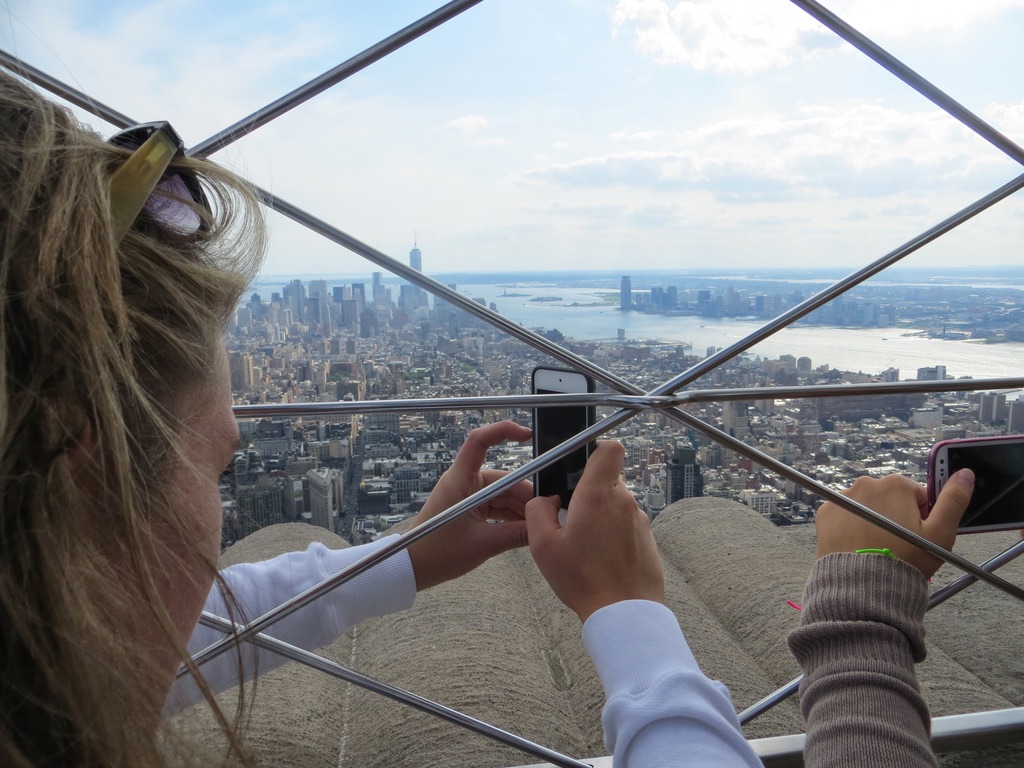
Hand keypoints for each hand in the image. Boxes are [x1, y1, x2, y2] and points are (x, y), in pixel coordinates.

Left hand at [407, 421, 533, 590]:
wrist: (415, 568)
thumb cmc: (438, 553)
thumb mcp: (483, 544)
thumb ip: (517, 534)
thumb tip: (543, 526)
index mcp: (461, 480)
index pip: (480, 441)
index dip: (503, 431)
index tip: (528, 435)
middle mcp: (464, 482)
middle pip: (504, 478)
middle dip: (527, 493)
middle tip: (550, 510)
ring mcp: (467, 495)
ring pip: (503, 494)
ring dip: (521, 507)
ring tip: (541, 524)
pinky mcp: (469, 508)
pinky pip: (497, 505)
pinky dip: (511, 515)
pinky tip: (528, 527)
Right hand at [526, 440, 663, 621]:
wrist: (623, 613)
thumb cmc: (583, 579)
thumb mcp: (543, 545)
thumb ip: (537, 510)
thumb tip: (546, 499)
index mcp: (598, 494)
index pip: (609, 449)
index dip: (595, 449)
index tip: (580, 464)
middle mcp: (624, 501)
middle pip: (608, 478)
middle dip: (589, 491)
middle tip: (570, 517)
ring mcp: (639, 520)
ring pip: (616, 503)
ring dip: (600, 515)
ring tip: (585, 545)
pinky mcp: (647, 539)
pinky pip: (626, 525)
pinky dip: (613, 534)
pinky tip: (601, 559)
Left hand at [814, 469, 973, 577]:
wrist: (863, 586)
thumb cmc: (906, 561)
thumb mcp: (940, 534)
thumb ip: (954, 500)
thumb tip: (965, 474)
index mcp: (896, 485)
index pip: (916, 495)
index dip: (920, 516)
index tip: (916, 536)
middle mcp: (866, 484)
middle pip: (889, 498)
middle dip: (896, 517)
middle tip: (898, 544)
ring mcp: (842, 498)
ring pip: (866, 507)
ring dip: (873, 521)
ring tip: (878, 547)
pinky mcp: (825, 514)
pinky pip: (844, 515)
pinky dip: (851, 526)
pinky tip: (859, 545)